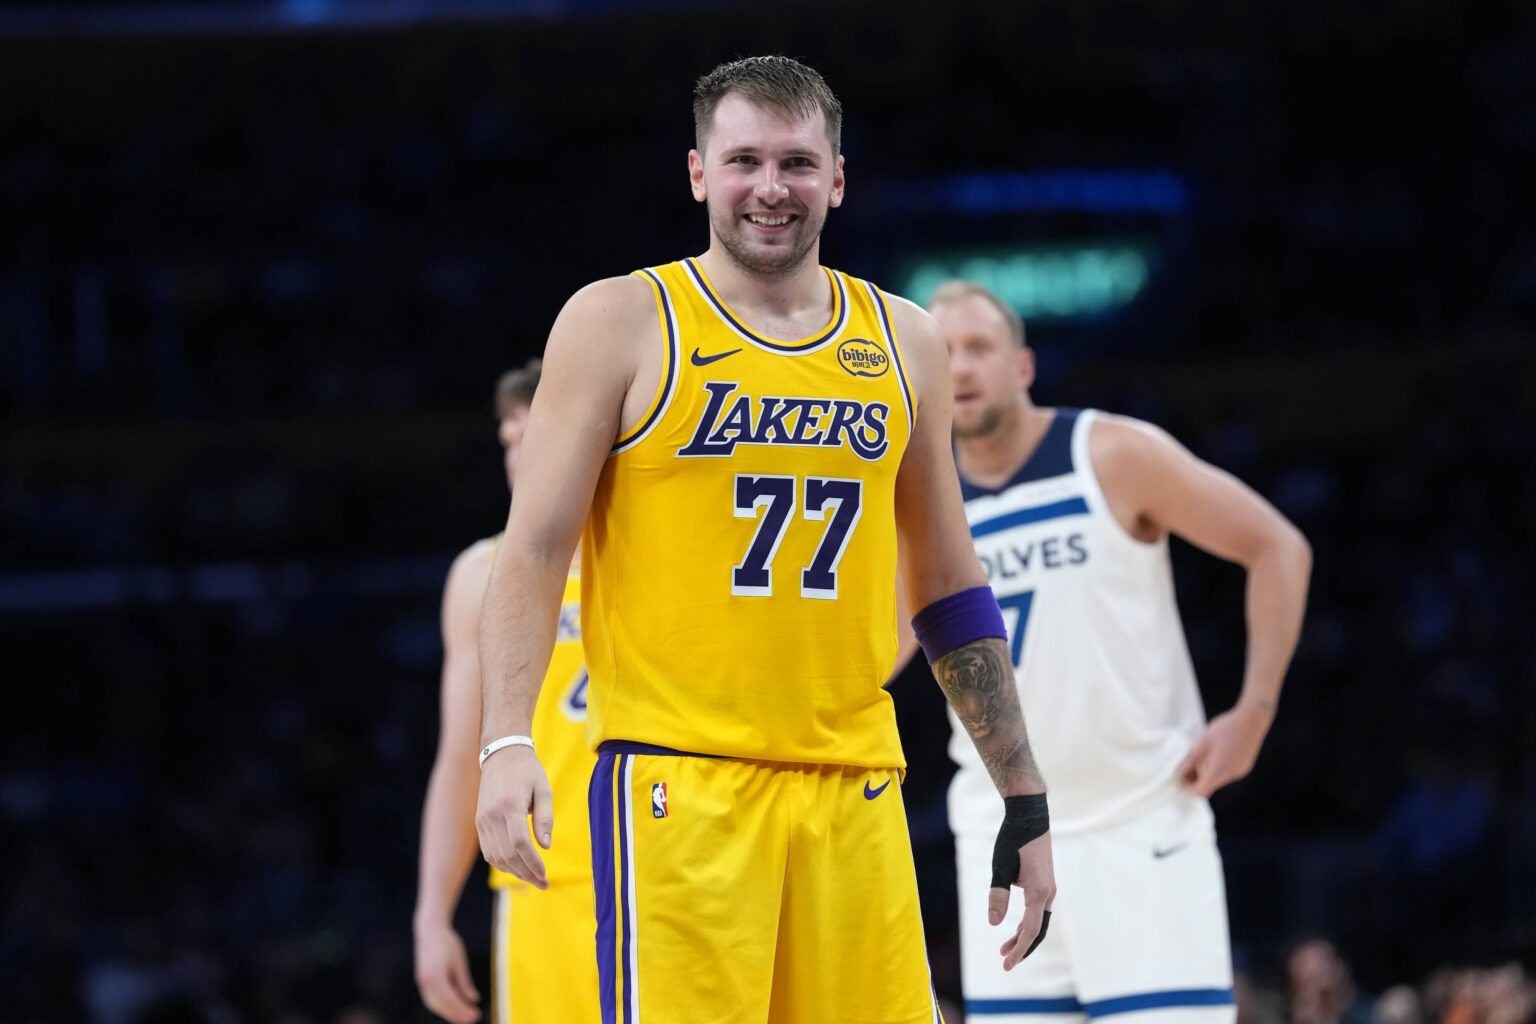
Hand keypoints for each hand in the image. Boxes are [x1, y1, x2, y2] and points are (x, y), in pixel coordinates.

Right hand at [414, 920, 481, 1022]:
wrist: (429, 929)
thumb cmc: (447, 942)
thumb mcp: (460, 962)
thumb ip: (465, 983)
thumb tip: (474, 1000)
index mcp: (435, 976)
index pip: (450, 999)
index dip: (463, 1010)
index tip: (476, 1015)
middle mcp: (425, 982)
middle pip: (442, 1005)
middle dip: (457, 1015)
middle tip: (474, 1018)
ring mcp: (421, 982)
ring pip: (435, 1005)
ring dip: (449, 1013)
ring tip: (465, 1018)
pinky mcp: (422, 981)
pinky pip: (431, 999)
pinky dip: (443, 1006)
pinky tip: (454, 1008)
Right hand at [475, 746, 553, 887]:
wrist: (500, 754)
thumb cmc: (527, 771)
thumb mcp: (543, 789)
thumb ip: (545, 818)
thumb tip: (546, 847)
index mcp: (509, 805)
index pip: (520, 843)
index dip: (532, 863)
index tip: (545, 875)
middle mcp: (491, 815)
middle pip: (507, 854)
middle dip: (526, 873)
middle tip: (543, 883)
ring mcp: (482, 820)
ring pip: (496, 856)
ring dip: (515, 871)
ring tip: (533, 878)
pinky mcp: (479, 823)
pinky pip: (488, 851)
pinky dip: (502, 863)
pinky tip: (518, 867)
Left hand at [991, 830, 1054, 970]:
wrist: (1030, 815)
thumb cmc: (1013, 839)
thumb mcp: (1000, 867)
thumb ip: (998, 895)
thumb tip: (994, 923)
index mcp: (1039, 892)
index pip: (1030, 930)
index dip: (1018, 949)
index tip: (1005, 963)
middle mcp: (1049, 892)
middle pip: (1038, 930)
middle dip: (1022, 948)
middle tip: (1005, 963)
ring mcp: (1049, 887)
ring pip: (1039, 920)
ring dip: (1023, 936)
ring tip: (1004, 948)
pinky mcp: (1045, 882)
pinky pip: (1038, 910)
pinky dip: (1027, 922)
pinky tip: (1014, 926)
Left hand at [1177, 702, 1272, 797]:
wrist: (1252, 719)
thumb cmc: (1226, 728)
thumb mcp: (1202, 743)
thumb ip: (1190, 760)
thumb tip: (1179, 773)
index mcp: (1219, 771)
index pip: (1200, 791)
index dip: (1187, 788)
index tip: (1179, 779)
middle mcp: (1230, 775)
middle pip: (1209, 786)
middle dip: (1195, 780)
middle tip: (1184, 768)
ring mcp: (1239, 772)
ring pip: (1218, 779)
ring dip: (1205, 774)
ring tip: (1197, 758)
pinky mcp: (1244, 766)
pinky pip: (1226, 773)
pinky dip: (1216, 769)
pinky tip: (1212, 754)